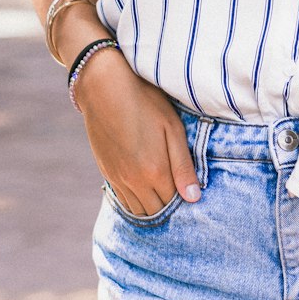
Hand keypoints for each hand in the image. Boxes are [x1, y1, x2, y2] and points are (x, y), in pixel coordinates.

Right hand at [75, 51, 201, 215]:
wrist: (104, 88)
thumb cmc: (145, 102)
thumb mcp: (172, 128)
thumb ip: (183, 165)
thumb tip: (194, 198)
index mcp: (155, 171)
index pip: (175, 203)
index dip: (185, 200)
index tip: (192, 191)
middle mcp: (135, 181)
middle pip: (157, 211)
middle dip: (170, 206)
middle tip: (180, 191)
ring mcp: (118, 179)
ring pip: (139, 210)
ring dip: (153, 206)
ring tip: (164, 190)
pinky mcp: (107, 173)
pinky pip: (124, 201)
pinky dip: (136, 201)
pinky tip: (145, 187)